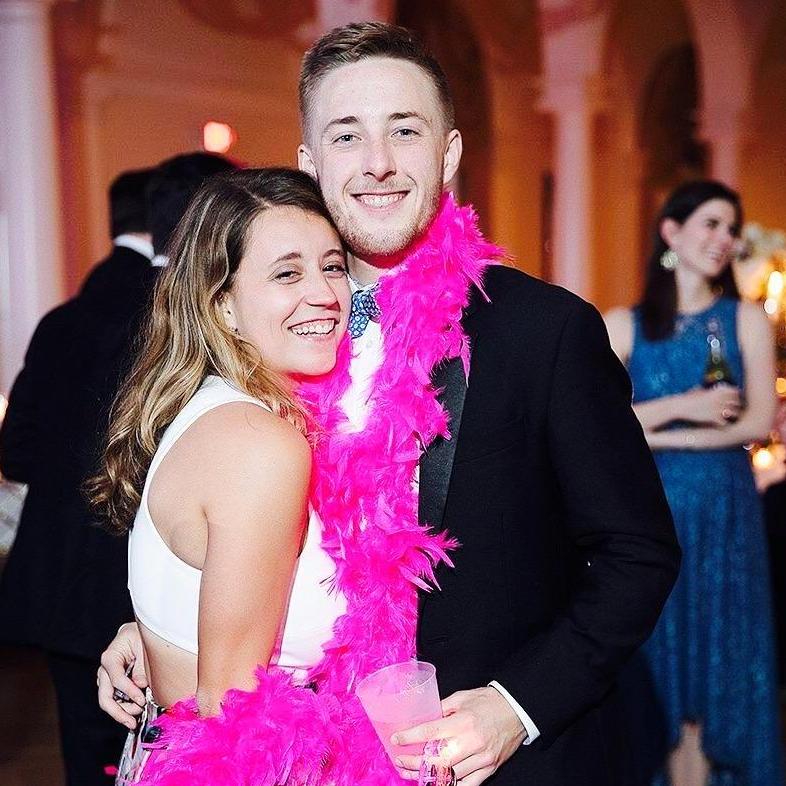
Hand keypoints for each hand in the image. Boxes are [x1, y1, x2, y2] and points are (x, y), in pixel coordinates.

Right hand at [96, 622, 147, 728]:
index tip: (141, 699)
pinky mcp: (112, 683)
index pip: (116, 679)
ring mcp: (107, 678)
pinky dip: (123, 707)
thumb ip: (141, 666)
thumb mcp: (143, 645)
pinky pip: (114, 699)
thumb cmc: (139, 636)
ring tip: (136, 717)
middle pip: (105, 696)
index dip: (129, 692)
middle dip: (119, 711)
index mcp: (110, 657)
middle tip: (132, 721)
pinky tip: (132, 713)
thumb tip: (140, 684)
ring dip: (122, 711)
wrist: (137, 633)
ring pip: (108, 701)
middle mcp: (105, 670)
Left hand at [393, 687, 526, 784]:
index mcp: (463, 722)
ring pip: (450, 775)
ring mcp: (481, 759)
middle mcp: (471, 742)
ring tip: (412, 773)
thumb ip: (442, 708)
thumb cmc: (489, 701)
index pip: (430, 733)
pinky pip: (467, 785)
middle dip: (414, 763)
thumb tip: (423, 717)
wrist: (517, 710)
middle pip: (436, 759)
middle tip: (400, 761)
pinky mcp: (489, 768)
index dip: (410, 738)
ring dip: (427, 776)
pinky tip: (436, 783)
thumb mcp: (462, 697)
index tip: (397, 739)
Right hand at [679, 385, 741, 426]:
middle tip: (734, 409)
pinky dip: (724, 424)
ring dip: (733, 415)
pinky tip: (722, 424)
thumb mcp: (695, 391)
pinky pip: (725, 422)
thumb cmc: (686, 398)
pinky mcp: (713, 418)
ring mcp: (717, 409)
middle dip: (737, 405)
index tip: (734, 398)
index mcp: (716, 391)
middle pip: (737, 402)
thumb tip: (701, 389)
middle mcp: (719, 399)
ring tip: (732, 418)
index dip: (736, 395)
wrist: (680, 406)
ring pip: (734, 413)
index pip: (734, 391)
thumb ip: (702, 391)